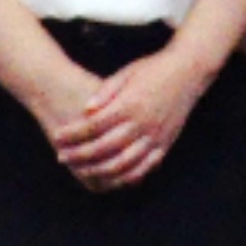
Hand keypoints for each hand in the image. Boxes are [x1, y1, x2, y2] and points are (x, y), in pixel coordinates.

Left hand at [51, 47, 209, 192]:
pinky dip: (126, 175)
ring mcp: (155, 135)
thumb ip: (105, 92)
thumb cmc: (154, 68)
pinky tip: (112, 176)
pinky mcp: (165, 143)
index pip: (94, 125)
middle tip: (61, 156)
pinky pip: (144, 166)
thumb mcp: (127, 72)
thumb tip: (85, 109)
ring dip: (98, 169)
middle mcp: (143, 123)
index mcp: (130, 104)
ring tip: (81, 169)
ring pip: (122, 162)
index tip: (57, 136)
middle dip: (79, 154)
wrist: (189, 70)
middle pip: (104, 147)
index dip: (73, 133)